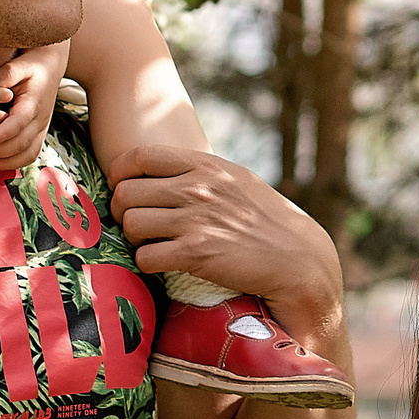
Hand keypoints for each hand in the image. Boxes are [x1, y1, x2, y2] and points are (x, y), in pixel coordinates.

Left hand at [0, 47, 62, 174]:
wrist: (51, 67)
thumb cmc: (33, 64)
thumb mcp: (22, 63)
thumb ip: (7, 73)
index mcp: (34, 101)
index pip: (21, 121)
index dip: (5, 133)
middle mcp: (40, 118)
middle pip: (23, 142)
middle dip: (0, 152)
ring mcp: (41, 128)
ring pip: (28, 153)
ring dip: (7, 162)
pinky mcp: (38, 133)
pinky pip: (30, 154)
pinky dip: (14, 163)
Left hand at [108, 146, 344, 335]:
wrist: (297, 258)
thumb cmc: (267, 221)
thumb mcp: (238, 181)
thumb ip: (202, 172)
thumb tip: (164, 170)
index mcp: (206, 166)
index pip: (139, 156)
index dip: (120, 173)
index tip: (122, 188)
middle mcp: (197, 188)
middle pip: (126, 192)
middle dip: (123, 211)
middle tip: (136, 223)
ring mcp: (196, 220)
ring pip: (131, 224)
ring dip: (134, 238)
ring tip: (151, 243)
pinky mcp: (196, 253)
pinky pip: (145, 257)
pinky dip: (147, 263)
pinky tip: (162, 263)